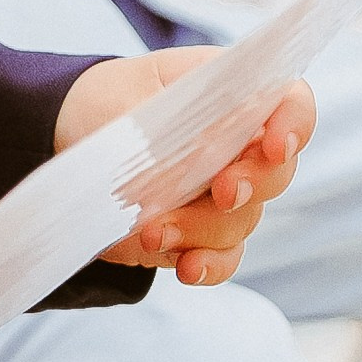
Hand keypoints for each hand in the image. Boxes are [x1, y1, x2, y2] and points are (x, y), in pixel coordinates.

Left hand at [54, 47, 313, 285]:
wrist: (67, 137)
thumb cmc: (107, 103)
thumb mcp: (131, 98)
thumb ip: (175, 126)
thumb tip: (207, 156)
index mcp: (231, 93)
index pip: (289, 102)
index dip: (294, 123)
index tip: (275, 146)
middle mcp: (239, 145)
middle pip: (276, 170)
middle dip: (251, 183)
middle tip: (221, 191)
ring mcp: (223, 194)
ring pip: (242, 219)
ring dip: (202, 228)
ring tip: (154, 228)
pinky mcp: (202, 235)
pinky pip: (222, 256)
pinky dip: (207, 264)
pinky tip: (186, 268)